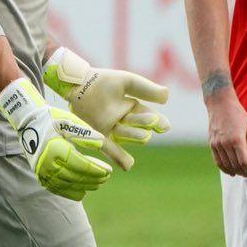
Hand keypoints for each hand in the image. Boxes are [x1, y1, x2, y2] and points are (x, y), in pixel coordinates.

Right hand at [0, 78, 112, 200]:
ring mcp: (42, 171)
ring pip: (68, 185)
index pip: (82, 165)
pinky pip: (56, 188)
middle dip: (94, 179)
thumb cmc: (50, 118)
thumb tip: (102, 142)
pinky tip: (82, 192)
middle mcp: (47, 163)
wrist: (27, 121)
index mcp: (56, 148)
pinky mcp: (39, 175)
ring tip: (98, 184)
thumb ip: (85, 133)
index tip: (109, 171)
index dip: (97, 170)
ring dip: (84, 186)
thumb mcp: (69, 121)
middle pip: (76, 177)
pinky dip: (70, 192)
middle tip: (106, 177)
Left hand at [43, 47, 170, 171]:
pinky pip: (111, 149)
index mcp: (132, 107)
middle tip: (151, 120)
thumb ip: (146, 89)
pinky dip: (119, 157)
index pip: (148, 117)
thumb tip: (167, 96)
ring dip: (136, 136)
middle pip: (139, 127)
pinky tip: (129, 166)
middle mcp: (123, 121)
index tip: (164, 126)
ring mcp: (111, 129)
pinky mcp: (98, 135)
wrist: (78, 83)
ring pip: (128, 137)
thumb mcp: (127, 81)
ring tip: (144, 136)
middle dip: (145, 124)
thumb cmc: (102, 80)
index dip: (158, 122)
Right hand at [204, 88, 246, 179]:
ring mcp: (217, 144)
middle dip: (244, 172)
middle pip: (235, 165)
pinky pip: (217, 160)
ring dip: (235, 171)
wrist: (220, 104)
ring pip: (226, 165)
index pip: (245, 162)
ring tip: (242, 173)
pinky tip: (230, 170)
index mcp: (237, 139)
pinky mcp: (211, 144)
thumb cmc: (237, 115)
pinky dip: (224, 168)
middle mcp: (225, 143)